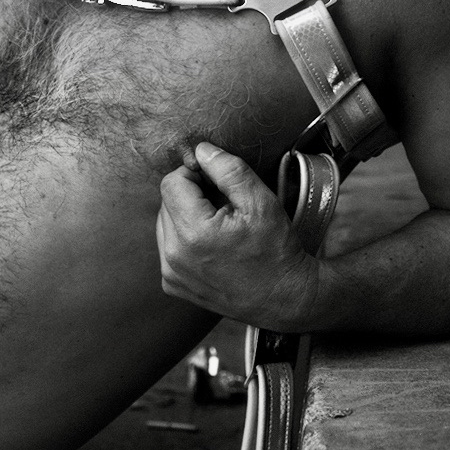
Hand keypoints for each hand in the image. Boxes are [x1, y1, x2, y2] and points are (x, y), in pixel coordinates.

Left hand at [156, 141, 319, 327]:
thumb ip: (228, 170)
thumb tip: (201, 150)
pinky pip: (167, 246)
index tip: (216, 183)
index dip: (194, 175)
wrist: (284, 298)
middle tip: (224, 207)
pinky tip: (211, 245)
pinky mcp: (173, 284)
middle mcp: (174, 256)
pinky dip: (184, 239)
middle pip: (166, 201)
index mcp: (193, 233)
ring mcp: (171, 273)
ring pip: (165, 222)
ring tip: (219, 227)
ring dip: (186, 216)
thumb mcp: (261, 202)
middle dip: (192, 196)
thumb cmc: (276, 251)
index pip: (172, 182)